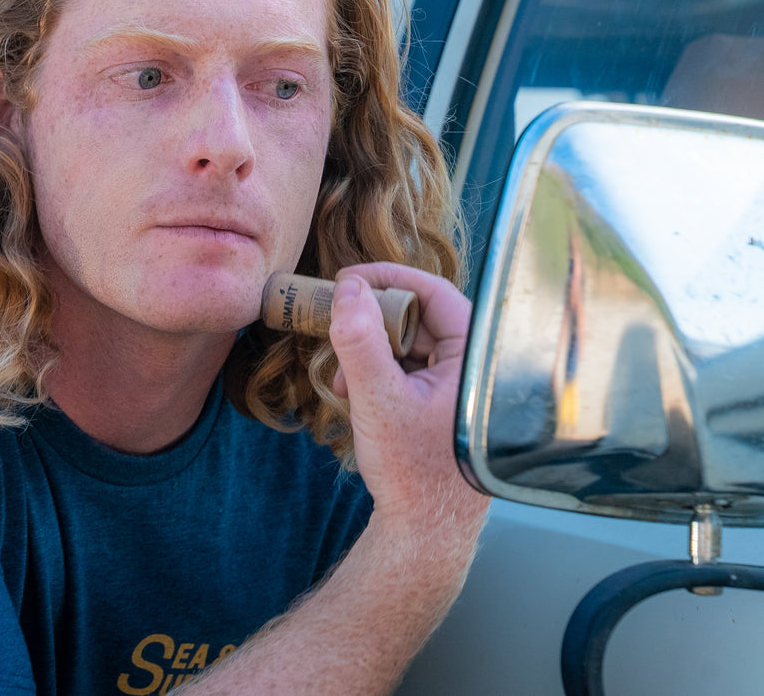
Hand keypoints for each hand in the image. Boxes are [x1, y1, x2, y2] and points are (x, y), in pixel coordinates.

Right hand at [329, 263, 488, 537]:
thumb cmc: (413, 472)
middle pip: (418, 317)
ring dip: (371, 354)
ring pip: (410, 345)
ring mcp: (462, 387)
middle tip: (335, 331)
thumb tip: (347, 288)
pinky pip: (410, 370)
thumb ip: (359, 340)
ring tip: (343, 382)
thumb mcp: (377, 399)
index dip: (387, 279)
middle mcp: (476, 367)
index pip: (434, 293)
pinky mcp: (446, 404)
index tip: (346, 279)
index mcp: (476, 358)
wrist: (425, 533)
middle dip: (370, 325)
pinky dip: (379, 375)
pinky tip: (356, 397)